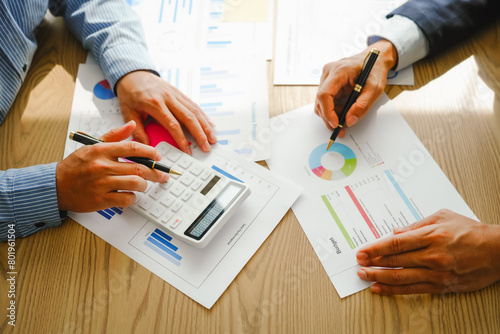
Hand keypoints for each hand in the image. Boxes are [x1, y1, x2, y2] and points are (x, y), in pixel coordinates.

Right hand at [56, 121, 167, 211]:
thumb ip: (114, 135)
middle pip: (138, 167)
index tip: (158, 156)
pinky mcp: (101, 200)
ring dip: (144, 185)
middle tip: (162, 174)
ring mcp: (101, 184)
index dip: (150, 152)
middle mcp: (102, 166)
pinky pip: (125, 199)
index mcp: (101, 151)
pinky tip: (130, 195)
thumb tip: (132, 124)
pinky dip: (132, 198)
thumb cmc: (76, 166)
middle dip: (155, 172)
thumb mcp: (93, 146)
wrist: (56, 186)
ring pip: (135, 183)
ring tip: (144, 185)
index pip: (132, 148)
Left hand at [116, 70, 216, 153]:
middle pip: (189, 118)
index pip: (173, 124)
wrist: (132, 73)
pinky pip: (193, 105)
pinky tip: (210, 124)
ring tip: (212, 138)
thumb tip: (146, 147)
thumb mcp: (128, 112)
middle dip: (200, 134)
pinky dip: (203, 116)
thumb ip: (137, 130)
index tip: (187, 151)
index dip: (182, 139)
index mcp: (155, 104)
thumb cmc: (130, 93)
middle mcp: (168, 98)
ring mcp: (175, 94)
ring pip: (194, 111)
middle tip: (206, 147)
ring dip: (205, 126)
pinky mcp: (179, 92)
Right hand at [315, 39, 396, 136]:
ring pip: (321, 102)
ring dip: (331, 114)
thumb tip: (349, 120)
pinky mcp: (328, 83)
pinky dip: (333, 110)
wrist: (374, 59)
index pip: (324, 94)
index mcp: (338, 71)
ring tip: (345, 119)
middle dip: (329, 117)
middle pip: (320, 100)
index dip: (327, 112)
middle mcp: (328, 73)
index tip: (336, 123)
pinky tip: (343, 111)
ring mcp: (326, 78)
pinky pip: (326, 100)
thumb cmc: (374, 69)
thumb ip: (362, 105)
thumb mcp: (375, 88)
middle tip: (340, 129)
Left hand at [356, 209, 499, 294]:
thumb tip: (395, 231)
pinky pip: (413, 289)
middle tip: (358, 263)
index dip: (376, 248)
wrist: (498, 251)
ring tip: (364, 276)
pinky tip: (380, 288)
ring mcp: (437, 273)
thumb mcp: (442, 217)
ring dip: (379, 277)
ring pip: (401, 278)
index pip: (396, 244)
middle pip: (395, 261)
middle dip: (373, 262)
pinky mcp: (442, 286)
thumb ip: (416, 224)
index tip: (363, 251)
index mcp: (431, 236)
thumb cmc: (471, 231)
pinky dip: (393, 290)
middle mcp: (433, 256)